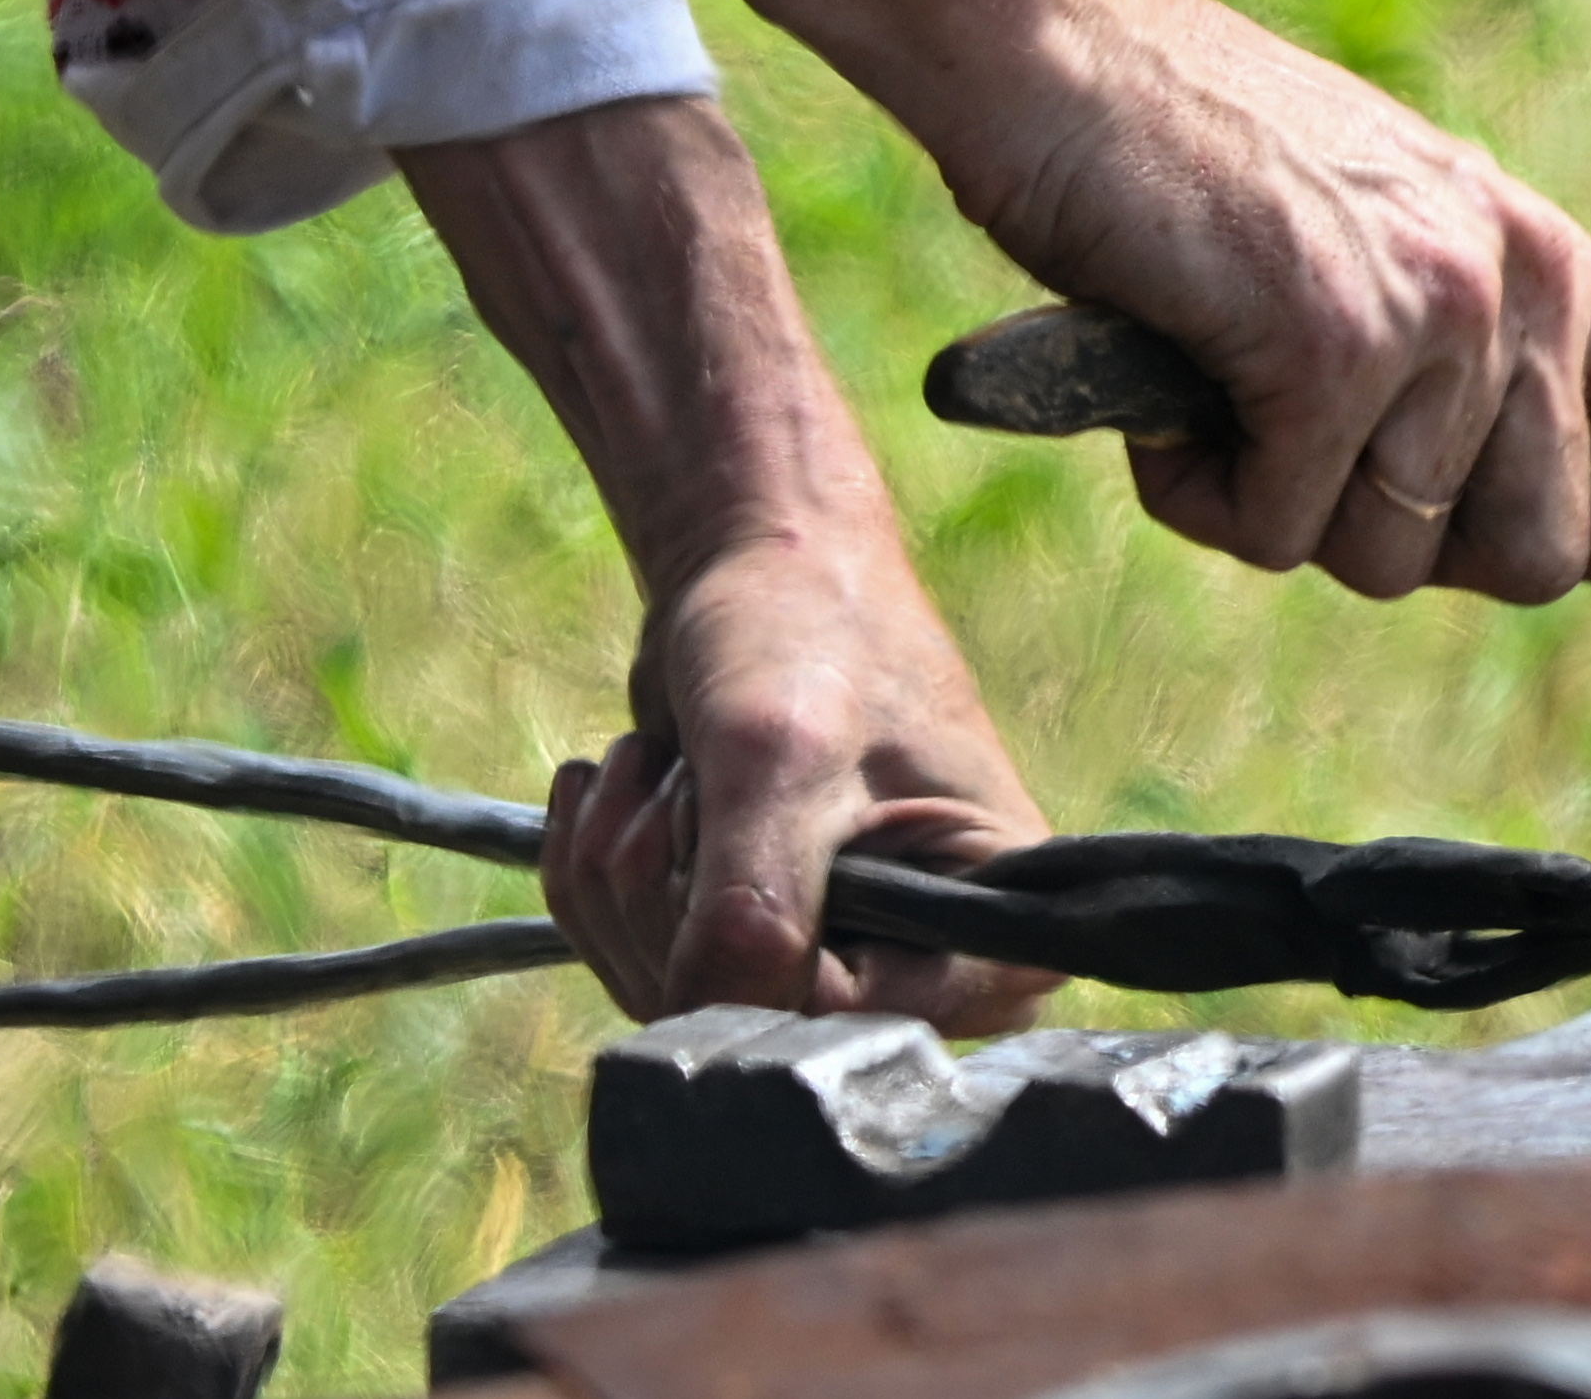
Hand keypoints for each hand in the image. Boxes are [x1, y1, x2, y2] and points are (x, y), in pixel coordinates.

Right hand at [496, 0, 1590, 606]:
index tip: (1503, 517)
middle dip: (1414, 548)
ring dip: (1280, 511)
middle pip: (1545, 559)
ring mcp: (1435, 309)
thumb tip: (1552, 535)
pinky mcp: (1330, 343)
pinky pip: (1276, 533)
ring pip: (1394, 564)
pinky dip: (1196, 493)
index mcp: (1551, 250)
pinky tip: (1163, 383)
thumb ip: (1477, 351)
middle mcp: (1524, 275)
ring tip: (1221, 381)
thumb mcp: (1386, 234)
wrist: (1052, 46)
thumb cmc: (1191, 159)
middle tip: (1309, 448)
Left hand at [543, 501, 1047, 1033]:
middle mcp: (923, 962)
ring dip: (624, 868)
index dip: (758, 955)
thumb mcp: (781, 759)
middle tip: (692, 782)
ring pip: (670, 991)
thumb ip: (755, 908)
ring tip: (665, 766)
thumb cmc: (805, 630)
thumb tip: (711, 1029)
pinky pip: (628, 958)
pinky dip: (597, 864)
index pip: (845, 1025)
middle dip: (669, 895)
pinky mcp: (745, 927)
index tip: (736, 846)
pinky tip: (633, 783)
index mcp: (993, 933)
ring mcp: (825, 948)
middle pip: (740, 1017)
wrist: (750, 561)